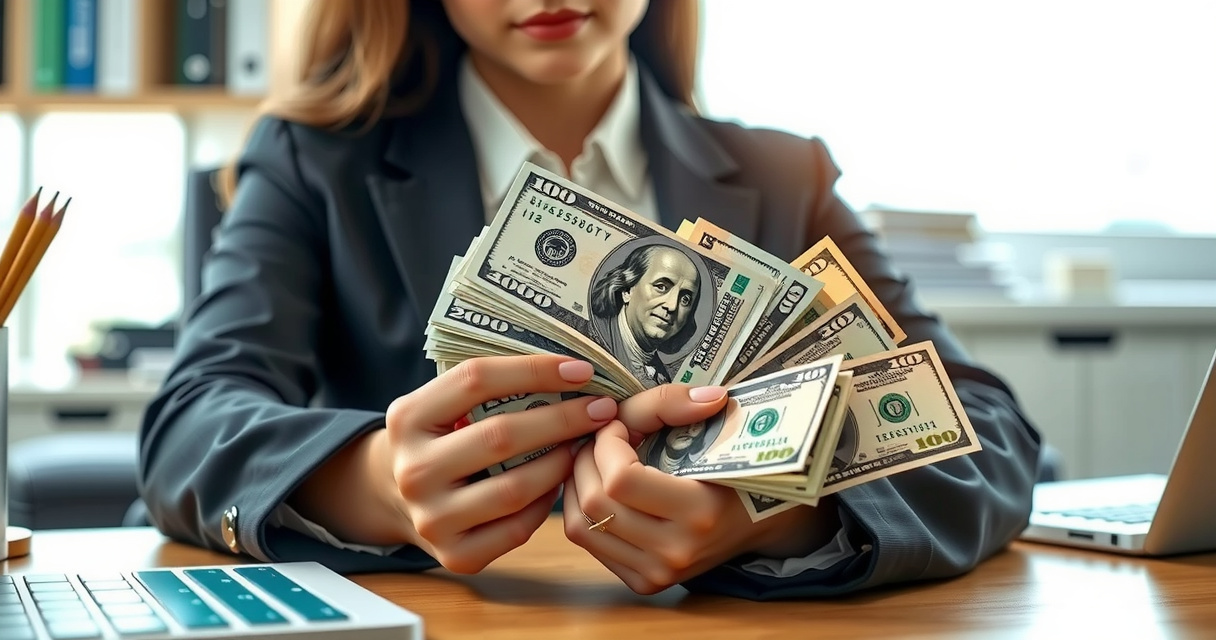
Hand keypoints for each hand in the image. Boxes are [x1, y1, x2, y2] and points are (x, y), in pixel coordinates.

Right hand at [384, 354, 617, 572]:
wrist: (401, 499)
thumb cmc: (443, 440)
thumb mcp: (444, 406)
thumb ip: (491, 388)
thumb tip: (571, 372)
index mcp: (408, 418)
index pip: (475, 380)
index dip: (535, 370)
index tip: (582, 370)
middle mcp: (413, 470)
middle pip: (501, 436)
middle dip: (562, 419)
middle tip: (601, 409)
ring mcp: (431, 518)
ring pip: (514, 488)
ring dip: (560, 463)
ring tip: (584, 446)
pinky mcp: (455, 555)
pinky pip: (517, 528)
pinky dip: (546, 503)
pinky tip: (559, 484)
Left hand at [563, 384, 839, 593]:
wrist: (756, 521)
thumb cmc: (726, 467)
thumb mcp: (701, 425)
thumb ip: (679, 402)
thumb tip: (704, 393)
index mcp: (699, 513)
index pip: (620, 479)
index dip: (606, 442)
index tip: (616, 423)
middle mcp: (677, 551)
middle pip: (594, 502)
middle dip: (585, 459)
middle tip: (600, 438)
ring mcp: (658, 573)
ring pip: (580, 526)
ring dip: (577, 484)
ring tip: (594, 460)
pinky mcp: (644, 582)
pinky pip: (588, 544)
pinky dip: (582, 511)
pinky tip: (598, 488)